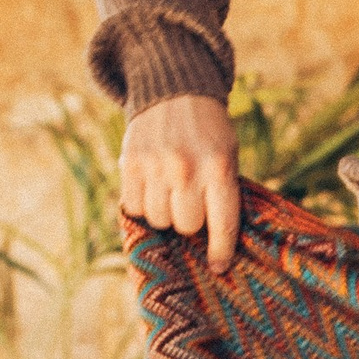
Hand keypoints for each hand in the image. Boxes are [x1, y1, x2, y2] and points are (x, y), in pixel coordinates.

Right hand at [121, 92, 242, 272]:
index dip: (220, 252)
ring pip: (158, 220)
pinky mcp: (130, 165)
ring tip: (171, 192)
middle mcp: (187, 170)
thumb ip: (223, 193)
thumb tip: (214, 244)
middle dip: (191, 222)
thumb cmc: (209, 132)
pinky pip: (134, 208)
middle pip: (186, 227)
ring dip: (166, 214)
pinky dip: (142, 205)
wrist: (174, 91)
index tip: (219, 267)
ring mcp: (156, 168)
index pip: (222, 225)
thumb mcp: (228, 156)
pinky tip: (151, 187)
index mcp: (220, 169)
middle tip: (192, 205)